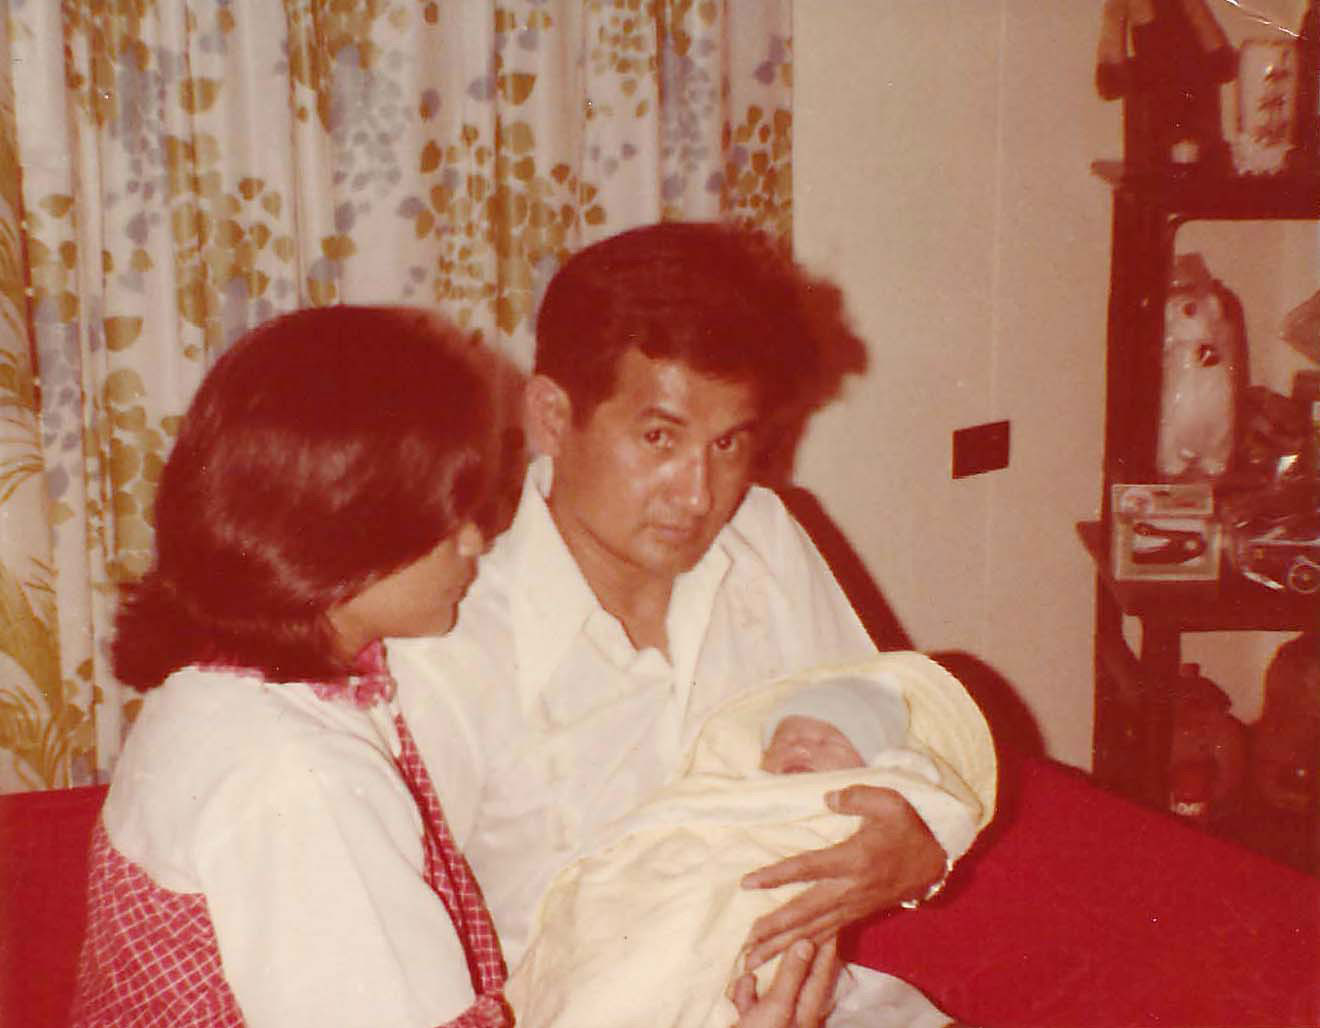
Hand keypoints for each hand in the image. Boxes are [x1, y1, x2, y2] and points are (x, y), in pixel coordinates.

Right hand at [729, 936, 838, 1027]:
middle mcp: (795, 1019)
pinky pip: (753, 1003)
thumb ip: (792, 976)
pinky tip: (740, 989)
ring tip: (755, 963)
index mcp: (806, 1014)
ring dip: (762, 977)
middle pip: (797, 980)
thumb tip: (808, 943)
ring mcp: (775, 1023)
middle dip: (791, 958)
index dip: (826, 950)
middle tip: (799, 930)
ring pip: (772, 990)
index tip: (830, 926)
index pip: (820, 975)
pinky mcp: (755, 1026)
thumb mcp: (776, 1007)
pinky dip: (746, 994)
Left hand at [738, 785, 944, 969]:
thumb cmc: (908, 826)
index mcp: (854, 859)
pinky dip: (804, 947)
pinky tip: (785, 956)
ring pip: (813, 930)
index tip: (747, 883)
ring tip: (754, 960)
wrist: (936, 859)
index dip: (776, 875)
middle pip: (805, 912)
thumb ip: (856, 797)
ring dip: (783, 946)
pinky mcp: (856, 913)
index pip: (808, 868)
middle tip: (746, 946)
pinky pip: (826, 934)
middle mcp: (851, 888)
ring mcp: (854, 905)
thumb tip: (827, 798)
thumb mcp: (888, 801)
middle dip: (775, 930)